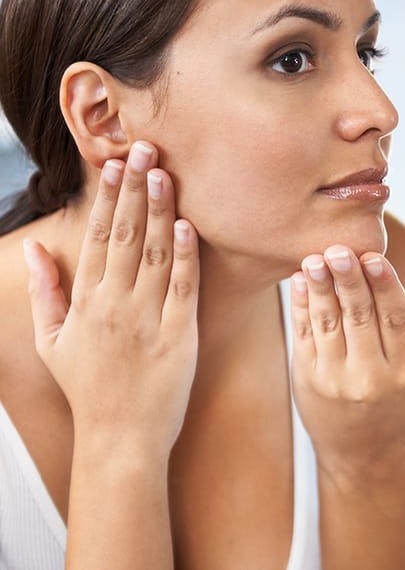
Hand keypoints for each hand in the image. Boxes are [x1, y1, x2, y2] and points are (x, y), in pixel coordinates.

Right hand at [23, 141, 199, 456]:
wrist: (120, 439)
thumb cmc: (88, 387)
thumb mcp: (52, 341)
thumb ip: (46, 291)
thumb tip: (34, 248)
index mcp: (86, 302)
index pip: (98, 238)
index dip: (107, 198)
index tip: (115, 163)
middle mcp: (115, 304)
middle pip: (127, 236)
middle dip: (135, 189)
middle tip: (145, 148)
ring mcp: (148, 319)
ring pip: (156, 254)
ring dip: (161, 211)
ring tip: (165, 172)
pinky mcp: (180, 336)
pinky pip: (183, 288)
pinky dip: (186, 256)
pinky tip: (188, 225)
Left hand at [289, 245, 404, 477]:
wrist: (359, 459)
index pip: (397, 321)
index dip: (386, 288)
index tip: (376, 258)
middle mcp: (369, 376)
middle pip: (360, 318)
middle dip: (350, 280)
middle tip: (341, 248)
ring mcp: (334, 378)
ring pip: (328, 323)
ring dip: (321, 288)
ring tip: (316, 258)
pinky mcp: (306, 377)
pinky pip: (304, 334)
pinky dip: (301, 304)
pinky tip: (301, 277)